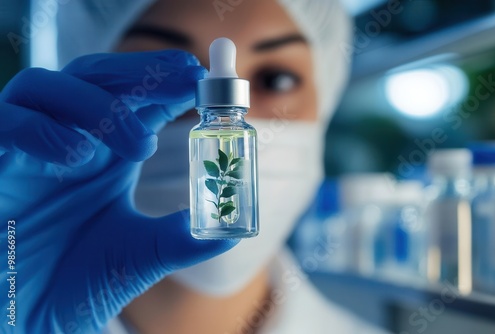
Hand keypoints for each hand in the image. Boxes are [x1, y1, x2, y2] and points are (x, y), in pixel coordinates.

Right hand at [0, 50, 236, 332]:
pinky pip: (6, 121)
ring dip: (100, 105)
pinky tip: (79, 157)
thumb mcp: (140, 255)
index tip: (201, 76)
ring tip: (140, 145)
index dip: (166, 81)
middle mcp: (68, 142)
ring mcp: (26, 150)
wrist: (27, 324)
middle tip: (186, 76)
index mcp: (105, 155)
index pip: (135, 100)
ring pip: (49, 86)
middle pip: (96, 77)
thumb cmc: (76, 285)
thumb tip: (231, 231)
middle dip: (142, 70)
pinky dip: (43, 130)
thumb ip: (182, 239)